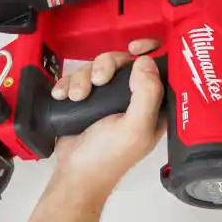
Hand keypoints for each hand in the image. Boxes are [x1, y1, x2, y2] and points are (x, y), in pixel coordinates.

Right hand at [52, 39, 165, 196]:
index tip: (134, 48)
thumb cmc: (109, 156)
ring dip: (82, 78)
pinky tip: (63, 96)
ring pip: (97, 67)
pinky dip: (68, 84)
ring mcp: (107, 98)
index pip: (158, 68)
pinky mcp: (86, 99)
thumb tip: (145, 61)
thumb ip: (146, 95)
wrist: (74, 174)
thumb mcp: (135, 128)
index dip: (149, 51)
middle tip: (97, 81)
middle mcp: (132, 98)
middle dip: (106, 66)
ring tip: (76, 97)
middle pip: (122, 61)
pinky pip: (77, 77)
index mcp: (153, 105)